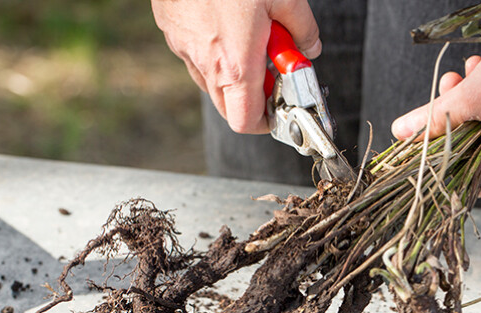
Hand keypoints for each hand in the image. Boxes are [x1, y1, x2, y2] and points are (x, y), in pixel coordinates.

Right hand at [151, 0, 320, 133]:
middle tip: (272, 70)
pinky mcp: (171, 30)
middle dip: (253, 98)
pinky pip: (194, 55)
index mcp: (236, 63)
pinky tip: (226, 22)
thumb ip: (302, 29)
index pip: (247, 122)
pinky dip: (213, 51)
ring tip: (250, 38)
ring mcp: (183, 47)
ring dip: (233, 74)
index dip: (268, 122)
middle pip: (228, 107)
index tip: (283, 106)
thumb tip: (309, 47)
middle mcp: (205, 62)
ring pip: (210, 81)